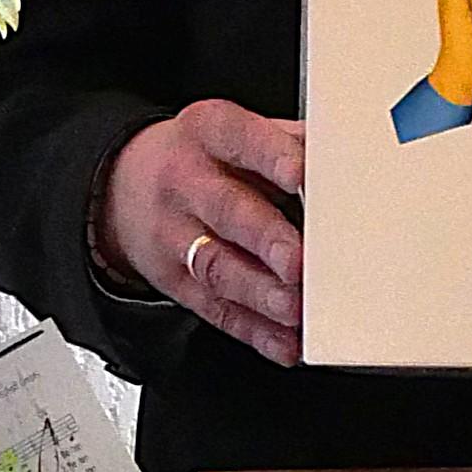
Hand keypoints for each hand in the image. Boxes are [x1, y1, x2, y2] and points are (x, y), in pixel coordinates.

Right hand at [94, 100, 304, 365]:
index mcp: (209, 132)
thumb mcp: (234, 130)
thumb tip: (346, 158)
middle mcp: (188, 182)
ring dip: (259, 293)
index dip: (270, 155)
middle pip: (228, 210)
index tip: (299, 173)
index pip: (240, 138)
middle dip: (266, 239)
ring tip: (293, 308)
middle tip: (298, 261)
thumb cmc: (203, 157)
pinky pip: (215, 309)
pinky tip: (283, 341)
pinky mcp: (176, 281)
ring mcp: (177, 235)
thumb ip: (288, 141)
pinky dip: (253, 330)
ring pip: (218, 267)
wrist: (124, 186)